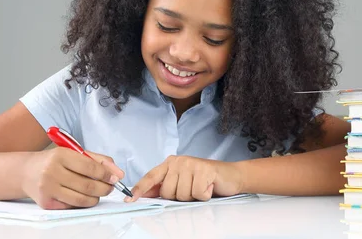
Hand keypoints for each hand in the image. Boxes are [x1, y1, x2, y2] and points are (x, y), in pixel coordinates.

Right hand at [21, 147, 123, 209]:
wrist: (26, 172)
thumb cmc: (55, 161)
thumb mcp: (74, 153)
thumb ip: (98, 160)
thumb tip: (118, 173)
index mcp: (60, 155)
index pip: (90, 167)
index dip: (106, 174)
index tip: (115, 178)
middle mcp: (52, 172)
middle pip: (88, 185)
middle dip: (104, 188)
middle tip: (110, 187)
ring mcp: (48, 189)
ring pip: (81, 199)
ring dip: (95, 198)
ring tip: (98, 193)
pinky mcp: (46, 203)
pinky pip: (72, 206)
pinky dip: (82, 203)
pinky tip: (83, 196)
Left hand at [129, 155, 243, 201]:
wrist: (231, 176)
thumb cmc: (205, 180)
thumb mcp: (182, 182)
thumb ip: (164, 186)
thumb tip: (144, 194)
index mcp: (170, 163)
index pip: (151, 177)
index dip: (140, 189)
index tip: (130, 199)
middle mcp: (178, 161)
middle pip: (167, 192)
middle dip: (180, 196)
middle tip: (192, 188)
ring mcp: (191, 164)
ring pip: (182, 195)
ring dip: (193, 196)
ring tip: (201, 187)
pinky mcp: (204, 170)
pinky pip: (197, 193)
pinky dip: (204, 195)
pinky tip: (209, 187)